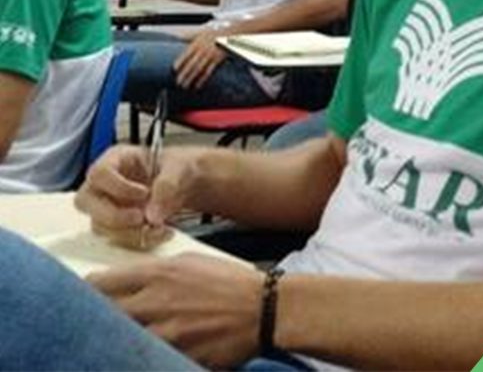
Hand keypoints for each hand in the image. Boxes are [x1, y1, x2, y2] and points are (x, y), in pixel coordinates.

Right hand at [75, 145, 201, 248]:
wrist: (188, 185)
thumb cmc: (179, 167)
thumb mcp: (180, 167)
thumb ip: (168, 185)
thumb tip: (152, 214)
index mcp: (117, 159)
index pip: (100, 173)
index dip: (118, 187)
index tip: (143, 193)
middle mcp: (105, 183)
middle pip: (86, 202)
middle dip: (114, 216)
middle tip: (141, 218)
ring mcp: (107, 205)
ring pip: (99, 225)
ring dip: (129, 232)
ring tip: (159, 226)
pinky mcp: (117, 225)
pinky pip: (117, 239)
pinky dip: (139, 240)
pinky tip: (161, 233)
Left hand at [88, 254, 262, 368]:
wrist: (262, 308)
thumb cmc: (228, 282)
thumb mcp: (190, 262)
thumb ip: (157, 272)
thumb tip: (130, 281)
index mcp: (159, 273)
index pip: (104, 283)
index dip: (86, 293)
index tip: (79, 298)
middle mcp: (157, 301)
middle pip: (104, 314)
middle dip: (90, 319)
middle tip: (83, 325)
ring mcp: (166, 332)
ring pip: (120, 341)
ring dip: (110, 343)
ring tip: (103, 346)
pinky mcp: (179, 355)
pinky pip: (146, 361)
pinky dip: (136, 360)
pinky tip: (133, 359)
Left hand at [173, 29, 226, 88]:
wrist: (229, 34)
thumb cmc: (214, 33)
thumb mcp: (201, 33)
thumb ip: (189, 35)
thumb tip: (179, 36)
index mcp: (197, 43)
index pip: (186, 53)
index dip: (180, 61)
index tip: (174, 69)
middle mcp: (203, 50)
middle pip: (191, 63)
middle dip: (184, 73)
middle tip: (178, 82)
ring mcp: (210, 55)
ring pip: (198, 69)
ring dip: (191, 78)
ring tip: (185, 85)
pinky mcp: (217, 60)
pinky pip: (208, 71)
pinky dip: (202, 79)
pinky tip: (197, 85)